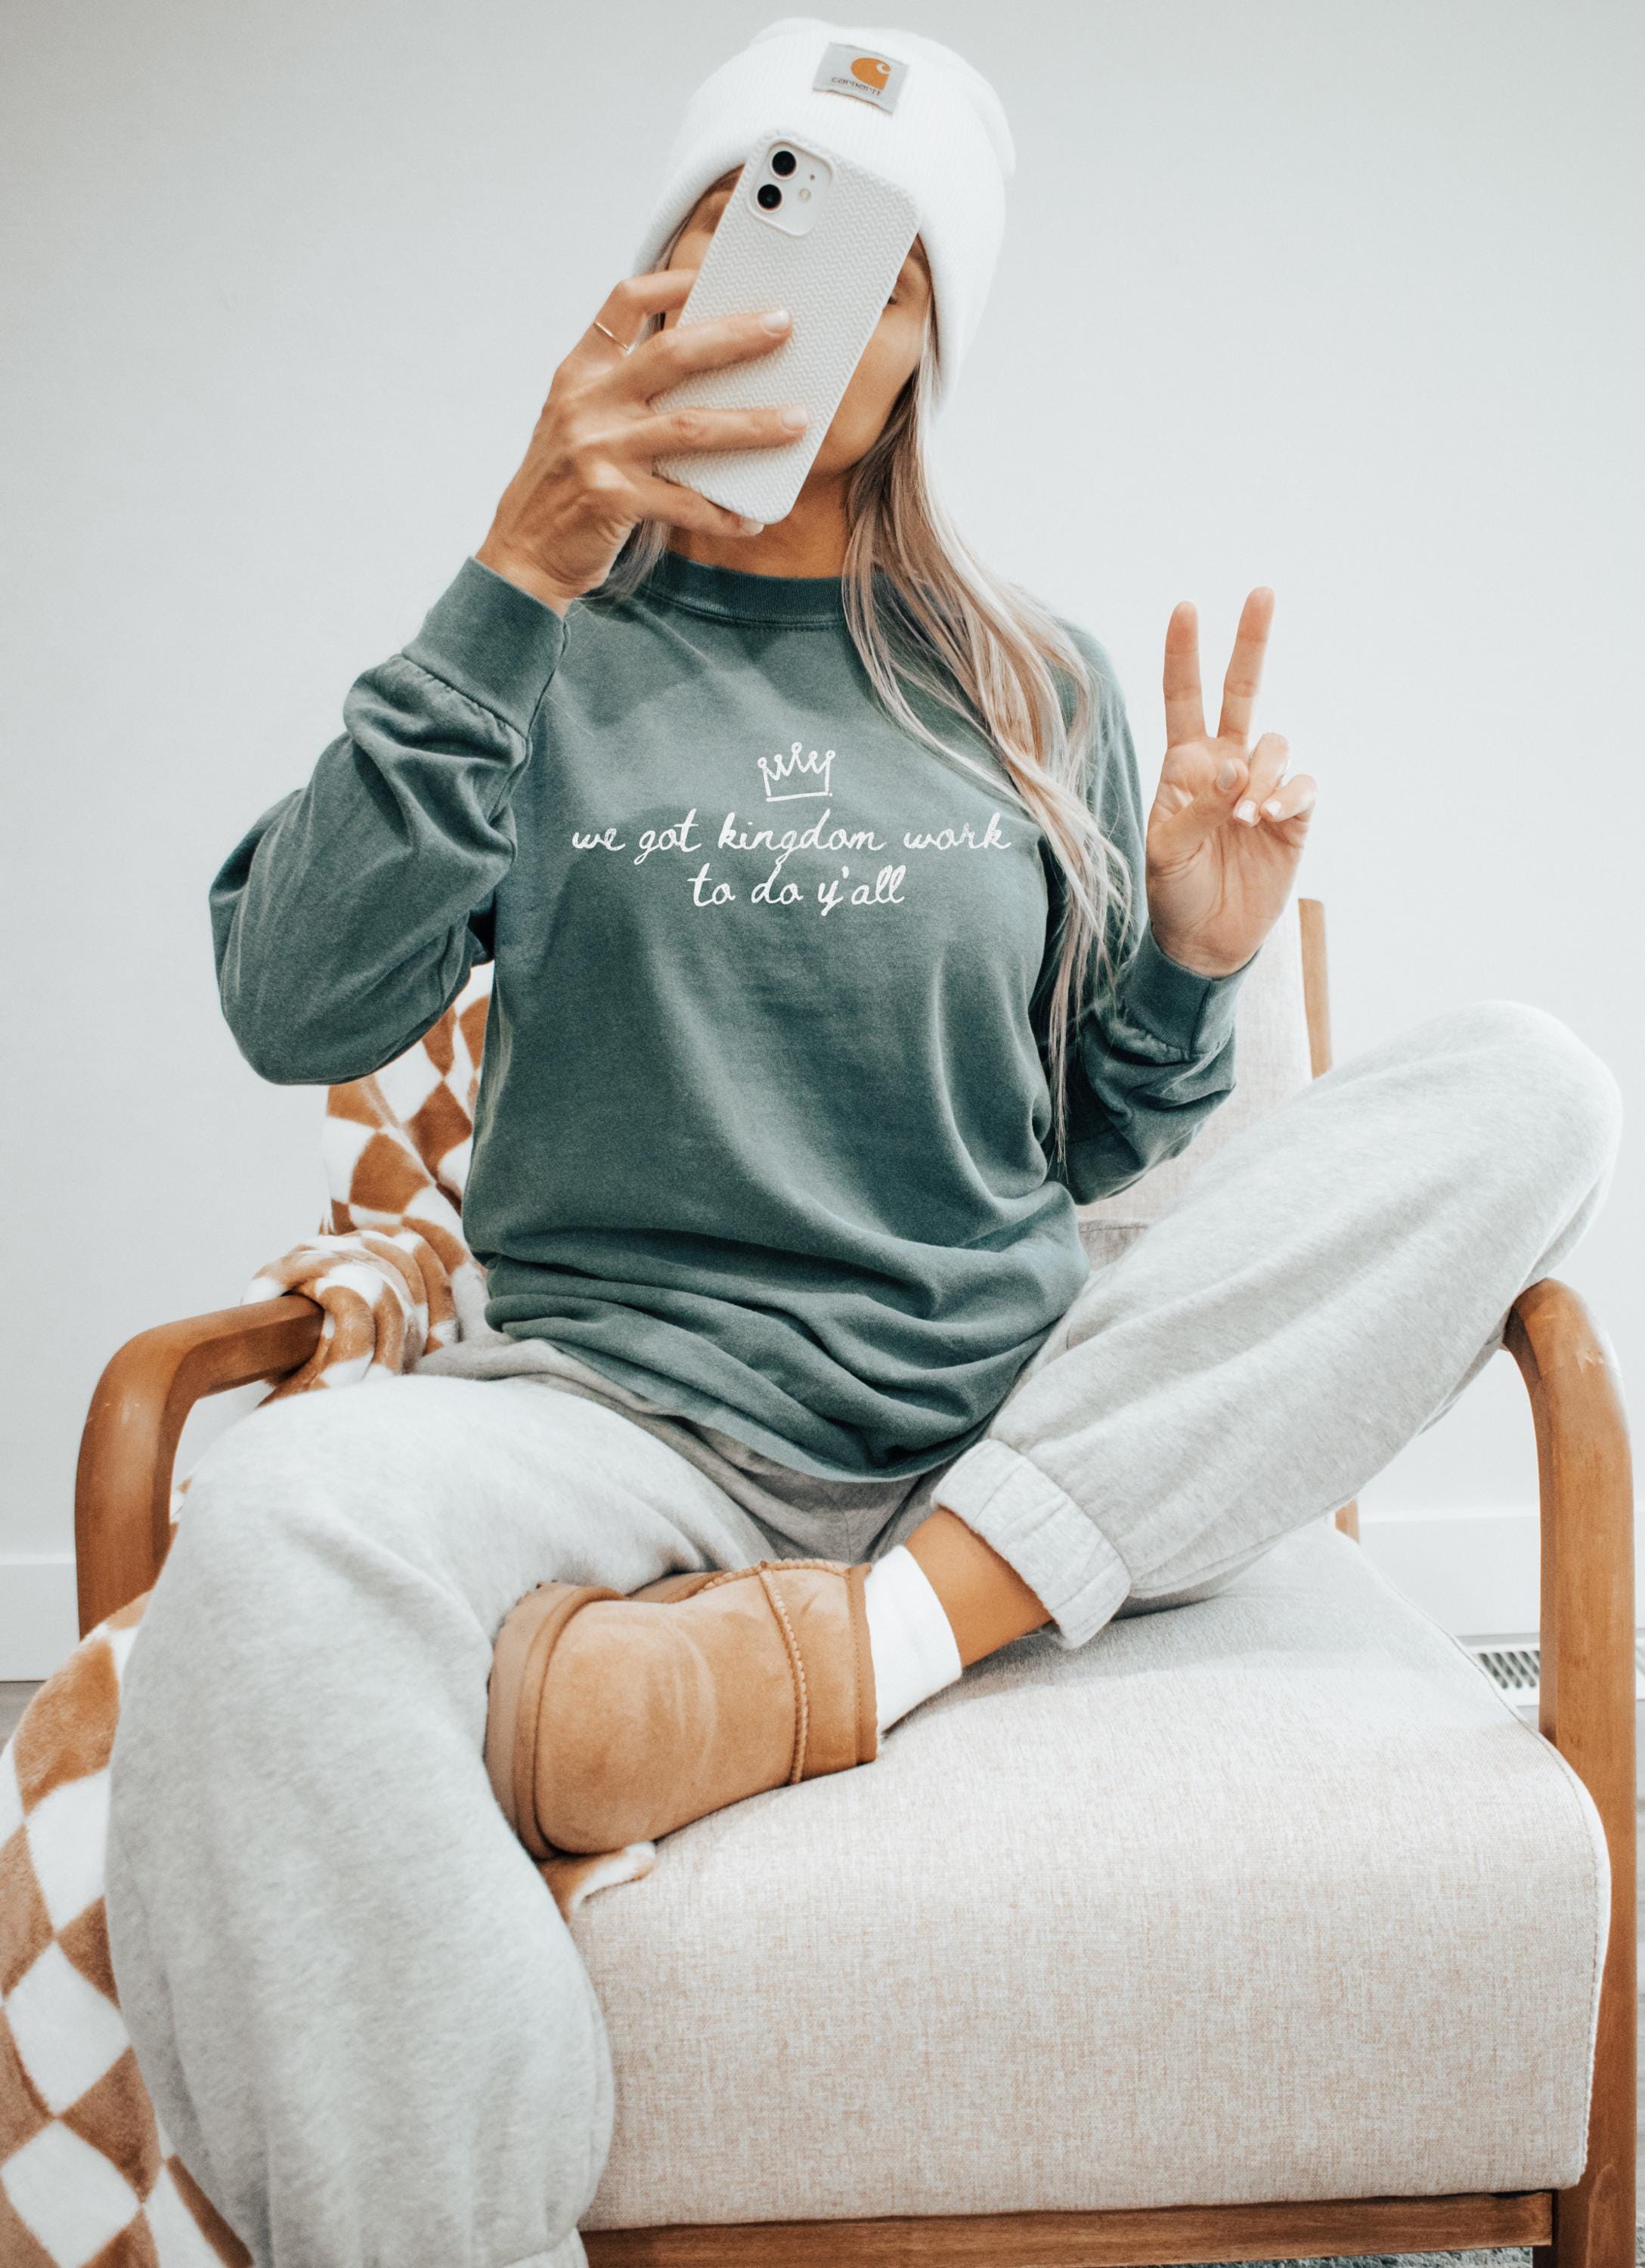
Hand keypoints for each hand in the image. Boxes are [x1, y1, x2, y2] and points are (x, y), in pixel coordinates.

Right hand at [475, 268, 806, 613]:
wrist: (521, 551)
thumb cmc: (562, 486)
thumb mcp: (577, 421)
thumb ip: (623, 391)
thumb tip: (701, 370)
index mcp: (579, 374)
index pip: (624, 303)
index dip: (672, 283)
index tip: (716, 275)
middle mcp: (587, 403)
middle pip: (672, 353)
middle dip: (735, 337)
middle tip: (783, 327)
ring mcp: (599, 450)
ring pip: (691, 426)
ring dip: (752, 425)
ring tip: (796, 423)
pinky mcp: (612, 499)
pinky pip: (685, 502)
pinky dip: (723, 512)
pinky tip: (751, 517)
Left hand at [1143, 588, 1316, 977]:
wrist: (1207, 940)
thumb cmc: (1174, 891)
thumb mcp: (1166, 851)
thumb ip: (1196, 805)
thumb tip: (1235, 765)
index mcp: (1183, 764)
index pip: (1183, 698)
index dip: (1184, 654)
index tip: (1186, 608)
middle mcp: (1226, 764)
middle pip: (1241, 692)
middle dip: (1251, 641)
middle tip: (1262, 591)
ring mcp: (1262, 786)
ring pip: (1275, 746)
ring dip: (1261, 775)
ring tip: (1243, 818)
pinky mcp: (1294, 816)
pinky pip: (1302, 786)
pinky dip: (1289, 796)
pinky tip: (1270, 819)